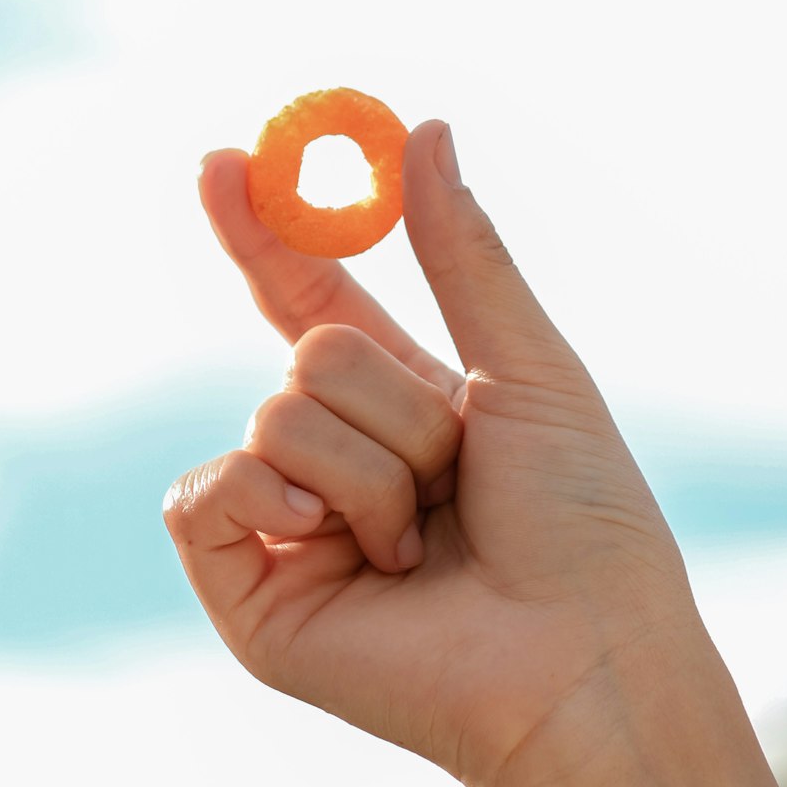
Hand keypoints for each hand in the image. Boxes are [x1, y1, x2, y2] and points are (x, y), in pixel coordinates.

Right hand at [164, 119, 703, 786]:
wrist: (579, 655)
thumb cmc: (581, 522)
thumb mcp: (525, 366)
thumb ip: (461, 253)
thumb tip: (421, 131)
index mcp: (398, 407)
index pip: (306, 302)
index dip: (265, 235)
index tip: (222, 162)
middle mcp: (333, 461)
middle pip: (307, 351)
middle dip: (394, 402)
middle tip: (453, 472)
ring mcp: (286, 526)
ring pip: (274, 412)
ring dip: (370, 470)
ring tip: (419, 544)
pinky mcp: (248, 592)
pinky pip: (206, 491)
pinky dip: (274, 501)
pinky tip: (338, 551)